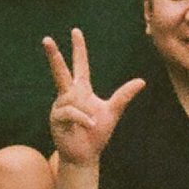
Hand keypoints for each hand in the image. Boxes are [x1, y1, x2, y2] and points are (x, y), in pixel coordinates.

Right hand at [45, 28, 145, 168]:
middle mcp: (68, 95)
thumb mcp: (112, 112)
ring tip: (91, 124)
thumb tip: (141, 81)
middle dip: (53, 55)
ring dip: (85, 112)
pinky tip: (88, 125)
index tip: (76, 31)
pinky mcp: (56, 118)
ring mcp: (60, 106)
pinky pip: (69, 112)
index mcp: (81, 90)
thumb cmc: (96, 134)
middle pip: (60, 72)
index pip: (80, 65)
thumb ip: (123, 96)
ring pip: (71, 99)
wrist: (85, 156)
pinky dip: (81, 118)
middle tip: (46, 39)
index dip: (79, 48)